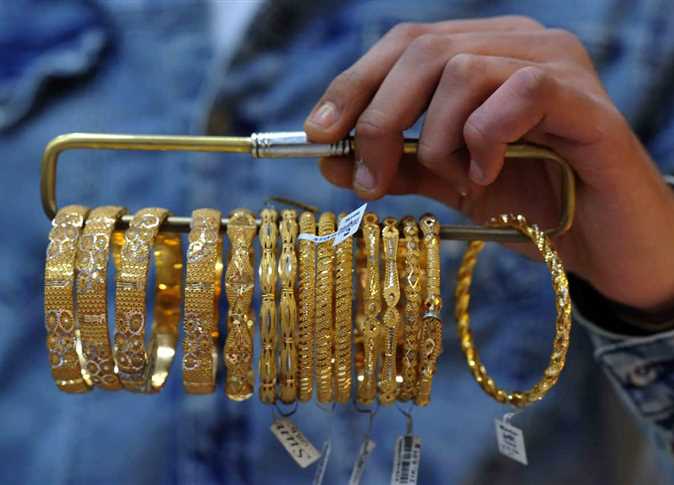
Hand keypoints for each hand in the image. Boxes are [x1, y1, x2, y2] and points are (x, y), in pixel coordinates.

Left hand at [304, 16, 673, 313]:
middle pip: (422, 50)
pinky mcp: (586, 102)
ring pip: (462, 69)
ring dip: (436, 137)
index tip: (318, 134)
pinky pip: (517, 93)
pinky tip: (488, 174)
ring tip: (453, 180)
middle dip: (379, 118)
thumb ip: (395, 166)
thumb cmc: (530, 207)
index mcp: (482, 54)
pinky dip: (484, 138)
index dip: (353, 85)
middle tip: (367, 178)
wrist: (605, 248)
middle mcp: (518, 45)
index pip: (403, 45)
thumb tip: (330, 160)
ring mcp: (556, 66)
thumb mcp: (447, 184)